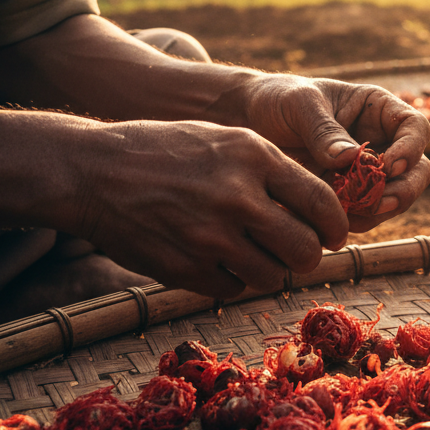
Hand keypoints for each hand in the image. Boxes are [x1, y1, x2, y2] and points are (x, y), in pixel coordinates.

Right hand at [72, 119, 348, 301]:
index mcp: (254, 156)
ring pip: (272, 277)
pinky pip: (233, 289)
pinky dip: (233, 281)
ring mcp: (210, 237)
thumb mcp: (227, 140)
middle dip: (309, 256)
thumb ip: (273, 171)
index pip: (322, 202)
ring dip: (272, 272)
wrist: (93, 172)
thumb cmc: (168, 151)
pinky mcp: (185, 269)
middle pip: (305, 250)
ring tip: (257, 256)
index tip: (334, 235)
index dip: (336, 226)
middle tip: (300, 252)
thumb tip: (321, 211)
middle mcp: (237, 196)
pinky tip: (219, 260)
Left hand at [241, 75, 429, 231]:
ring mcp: (369, 170)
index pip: (416, 128)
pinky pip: (368, 213)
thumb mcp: (299, 105)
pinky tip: (331, 220)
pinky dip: (356, 221)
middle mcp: (382, 140)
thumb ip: (325, 130)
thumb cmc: (278, 100)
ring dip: (379, 210)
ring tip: (347, 214)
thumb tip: (352, 158)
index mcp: (379, 109)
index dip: (411, 149)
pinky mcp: (351, 194)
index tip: (387, 165)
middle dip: (404, 190)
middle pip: (418, 170)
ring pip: (396, 197)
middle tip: (380, 203)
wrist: (249, 121)